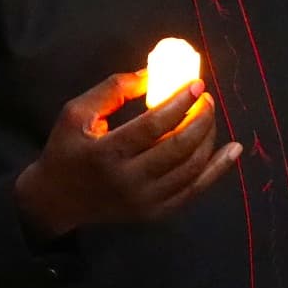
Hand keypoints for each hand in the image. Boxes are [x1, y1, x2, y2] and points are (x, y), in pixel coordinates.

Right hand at [13, 69, 243, 238]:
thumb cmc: (65, 150)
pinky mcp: (155, 212)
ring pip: (192, 167)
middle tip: (206, 99)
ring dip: (208, 138)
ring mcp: (144, 200)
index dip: (180, 103)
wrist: (55, 200)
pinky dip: (218, 169)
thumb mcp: (76, 114)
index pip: (154, 125)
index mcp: (105, 154)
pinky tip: (232, 150)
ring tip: (208, 116)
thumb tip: (154, 75)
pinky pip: (195, 189)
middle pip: (179, 146)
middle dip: (200, 118)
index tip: (197, 84)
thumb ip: (113, 91)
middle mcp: (128, 181)